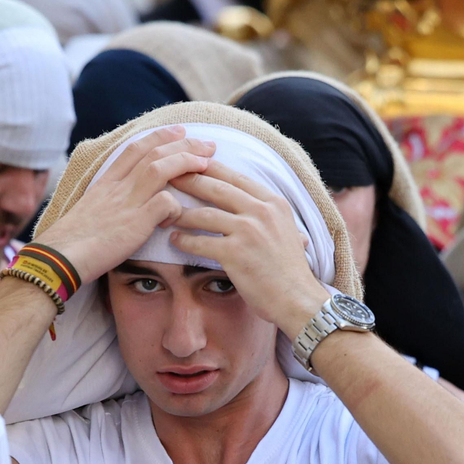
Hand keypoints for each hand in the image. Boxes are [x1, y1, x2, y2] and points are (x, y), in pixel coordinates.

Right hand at [37, 126, 215, 282]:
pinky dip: (177, 206)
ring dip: (186, 162)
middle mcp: (116, 187)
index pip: (135, 149)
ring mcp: (125, 203)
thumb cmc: (71, 244)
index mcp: (105, 183)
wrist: (59, 259)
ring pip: (160, 169)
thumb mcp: (89, 214)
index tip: (179, 132)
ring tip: (207, 163)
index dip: (159, 137)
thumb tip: (122, 208)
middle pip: (153, 153)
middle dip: (184, 144)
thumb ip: (108, 204)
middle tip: (207, 144)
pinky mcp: (134, 224)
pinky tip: (177, 216)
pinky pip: (165, 203)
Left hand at [168, 163, 330, 336]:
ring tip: (165, 214)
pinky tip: (175, 241)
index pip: (235, 177)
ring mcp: (248, 231)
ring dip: (181, 214)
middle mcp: (261, 211)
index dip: (210, 168)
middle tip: (167, 177)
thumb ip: (270, 215)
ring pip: (204, 214)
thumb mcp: (288, 231)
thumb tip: (258, 205)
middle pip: (216, 188)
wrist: (298, 299)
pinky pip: (201, 242)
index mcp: (273, 202)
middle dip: (189, 181)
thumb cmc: (290, 270)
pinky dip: (184, 241)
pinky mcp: (235, 253)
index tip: (191, 163)